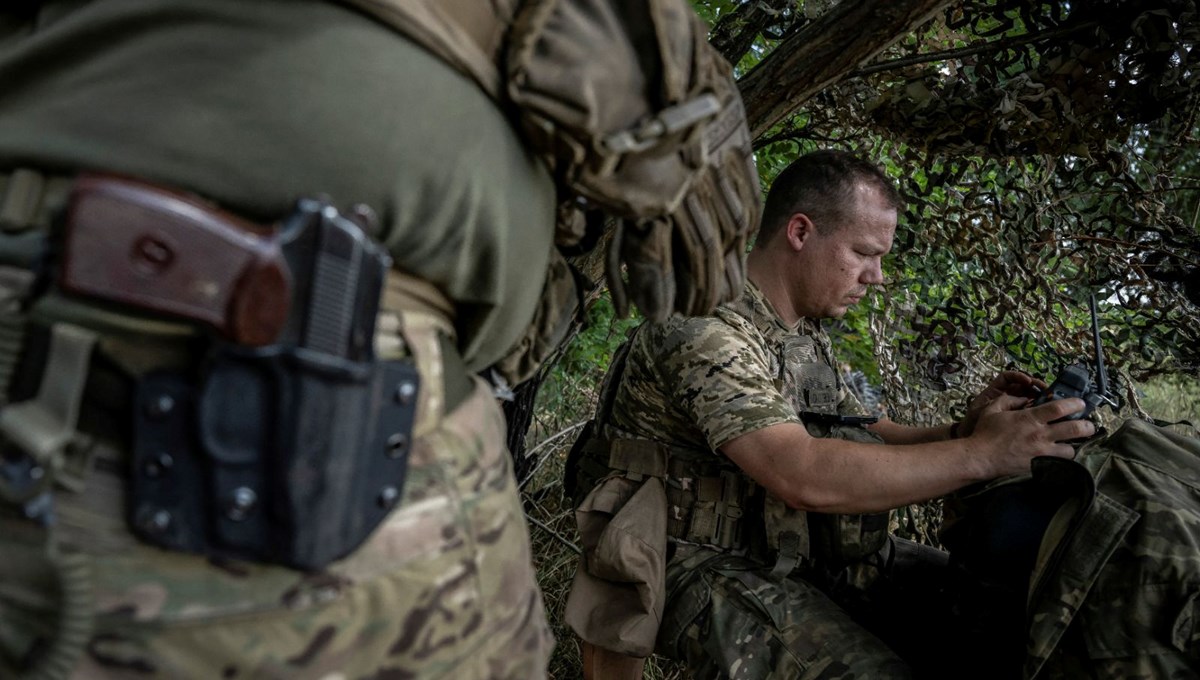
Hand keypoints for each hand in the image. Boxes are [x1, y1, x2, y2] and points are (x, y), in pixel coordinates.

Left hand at [957, 370, 1048, 436]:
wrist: (973, 440)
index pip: (1008, 377)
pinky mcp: (1018, 417)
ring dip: (1038, 396)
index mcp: (995, 391)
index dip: (1018, 376)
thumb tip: (1026, 399)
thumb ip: (1003, 402)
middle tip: (1045, 390)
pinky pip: (1029, 410)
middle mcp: (1005, 396)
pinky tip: (1043, 411)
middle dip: (1034, 385)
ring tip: (1048, 399)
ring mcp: (1012, 406)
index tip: (1028, 381)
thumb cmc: (975, 422)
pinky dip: (1036, 409)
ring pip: (1029, 396)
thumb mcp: (987, 408)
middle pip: (1022, 386)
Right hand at [968, 395, 1094, 477]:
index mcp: (1030, 418)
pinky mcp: (1038, 466)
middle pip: (1075, 429)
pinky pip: (1059, 464)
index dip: (1075, 404)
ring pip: (1071, 450)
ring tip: (1071, 443)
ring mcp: (1041, 453)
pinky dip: (1062, 460)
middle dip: (1087, 426)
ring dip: (1074, 445)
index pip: (1061, 408)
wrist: (980, 458)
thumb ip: (1009, 400)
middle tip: (1089, 425)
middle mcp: (1040, 435)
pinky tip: (1058, 457)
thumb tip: (1023, 398)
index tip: (1080, 403)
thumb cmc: (984, 432)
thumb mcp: (993, 409)